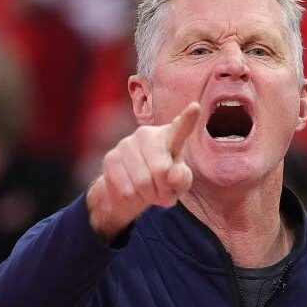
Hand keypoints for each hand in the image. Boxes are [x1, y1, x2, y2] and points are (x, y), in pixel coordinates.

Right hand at [86, 102, 199, 240]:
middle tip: (163, 193)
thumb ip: (182, 178)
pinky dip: (134, 199)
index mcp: (169, 136)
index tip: (195, 108)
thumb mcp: (178, 184)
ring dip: (149, 196)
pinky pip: (127, 190)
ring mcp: (126, 144)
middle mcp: (147, 134)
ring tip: (149, 192)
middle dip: (163, 190)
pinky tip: (133, 192)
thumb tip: (173, 176)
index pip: (180, 128)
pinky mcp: (111, 158)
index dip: (188, 119)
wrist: (130, 190)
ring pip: (142, 183)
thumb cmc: (162, 182)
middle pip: (160, 169)